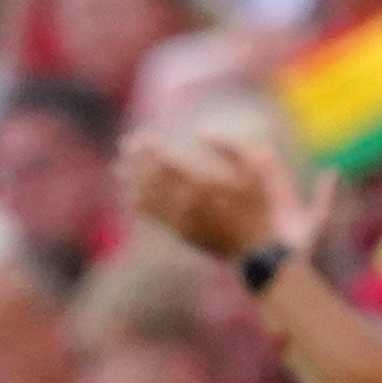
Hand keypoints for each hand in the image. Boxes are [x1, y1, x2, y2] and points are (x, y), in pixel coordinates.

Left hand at [122, 131, 308, 265]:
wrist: (258, 250)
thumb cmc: (260, 205)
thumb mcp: (257, 169)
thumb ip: (230, 147)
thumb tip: (201, 132)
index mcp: (205, 184)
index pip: (167, 163)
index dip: (151, 149)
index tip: (142, 137)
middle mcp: (188, 203)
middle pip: (152, 178)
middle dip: (136, 160)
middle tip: (126, 145)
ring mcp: (182, 221)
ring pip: (147, 199)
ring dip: (132, 181)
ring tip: (121, 168)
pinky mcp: (181, 234)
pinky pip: (153, 218)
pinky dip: (139, 204)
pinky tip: (132, 194)